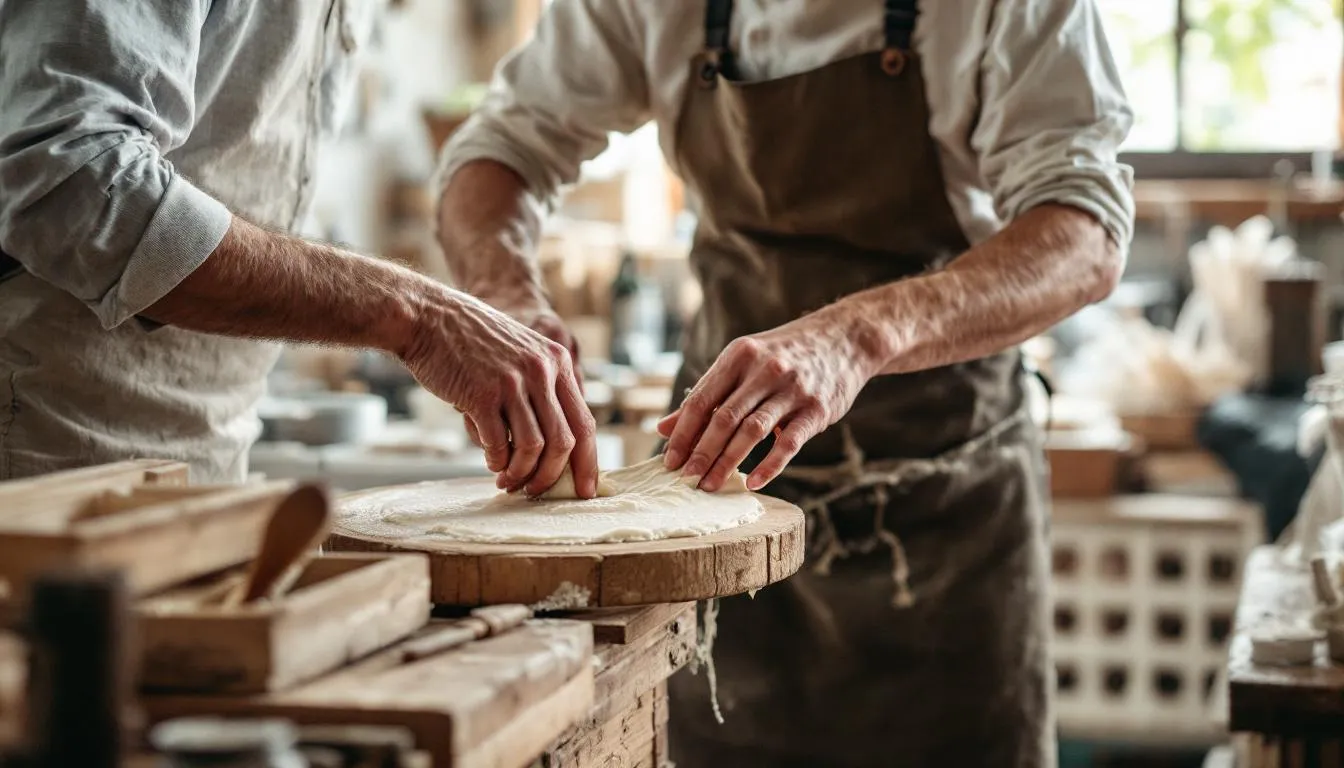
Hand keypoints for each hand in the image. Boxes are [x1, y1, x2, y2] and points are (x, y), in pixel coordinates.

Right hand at [402, 290, 598, 497]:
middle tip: (534, 491)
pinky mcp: (482, 395)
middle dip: (551, 477)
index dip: (588, 462)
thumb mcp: (521, 354)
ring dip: (521, 474)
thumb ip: (541, 390)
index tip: (585, 490)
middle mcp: (542, 371)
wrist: (428, 317)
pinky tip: (490, 461)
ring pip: (534, 448)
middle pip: (564, 442)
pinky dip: (497, 461)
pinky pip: (499, 444)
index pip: (585, 422)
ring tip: (508, 481)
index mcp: (557, 362)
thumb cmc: (472, 343)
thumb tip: (554, 447)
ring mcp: (513, 383)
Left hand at [657, 311, 881, 491]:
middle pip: (723, 418)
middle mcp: (764, 370)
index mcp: (739, 355)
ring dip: (727, 462)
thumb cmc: (784, 355)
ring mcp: (792, 389)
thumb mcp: (743, 363)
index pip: (701, 399)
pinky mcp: (816, 409)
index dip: (682, 433)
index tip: (669, 461)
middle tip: (686, 479)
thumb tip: (664, 427)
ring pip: (752, 431)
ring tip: (711, 485)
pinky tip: (752, 483)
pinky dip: (769, 466)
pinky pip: (788, 442)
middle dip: (701, 453)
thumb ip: (706, 394)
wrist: (844, 339)